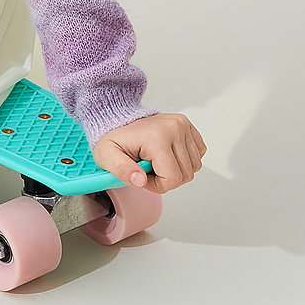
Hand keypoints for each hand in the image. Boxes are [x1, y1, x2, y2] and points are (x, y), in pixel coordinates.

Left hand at [92, 113, 206, 193]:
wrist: (118, 120)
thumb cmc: (115, 139)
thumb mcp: (107, 156)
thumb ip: (121, 170)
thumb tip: (139, 180)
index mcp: (156, 137)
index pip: (172, 179)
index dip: (156, 184)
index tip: (141, 173)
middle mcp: (174, 128)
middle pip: (185, 175)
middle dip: (166, 179)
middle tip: (147, 167)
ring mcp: (183, 126)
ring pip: (193, 167)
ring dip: (176, 170)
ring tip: (156, 160)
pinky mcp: (188, 127)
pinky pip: (198, 155)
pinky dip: (184, 161)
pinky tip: (167, 155)